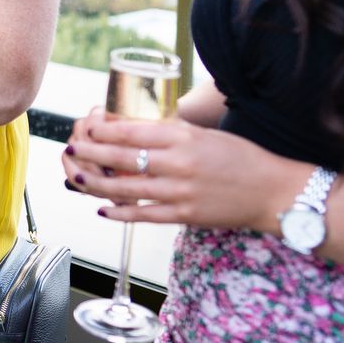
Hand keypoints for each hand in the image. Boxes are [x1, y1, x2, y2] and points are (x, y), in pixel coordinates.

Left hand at [62, 108, 305, 232]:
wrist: (273, 191)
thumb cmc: (239, 157)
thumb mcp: (202, 134)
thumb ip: (168, 133)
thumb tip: (127, 129)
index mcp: (183, 137)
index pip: (130, 132)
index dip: (101, 131)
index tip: (85, 127)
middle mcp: (178, 163)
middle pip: (121, 158)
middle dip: (90, 153)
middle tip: (70, 148)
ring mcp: (180, 192)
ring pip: (126, 188)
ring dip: (96, 183)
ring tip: (77, 177)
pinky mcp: (184, 215)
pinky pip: (143, 215)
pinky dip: (120, 212)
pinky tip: (103, 209)